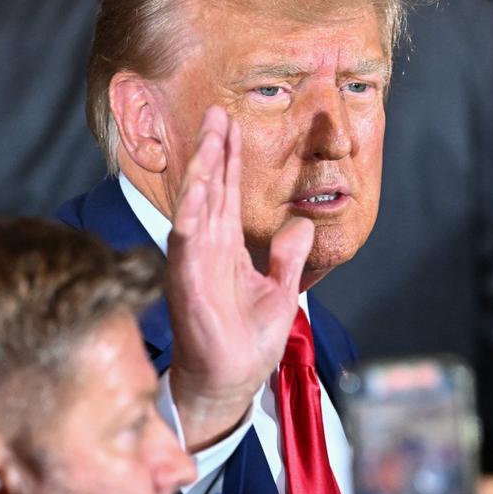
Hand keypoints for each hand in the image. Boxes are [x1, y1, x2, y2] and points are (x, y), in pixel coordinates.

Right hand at [167, 105, 313, 450]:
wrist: (230, 381)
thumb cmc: (246, 342)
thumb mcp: (280, 291)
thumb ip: (288, 256)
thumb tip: (303, 225)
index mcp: (226, 248)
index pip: (228, 192)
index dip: (230, 158)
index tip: (232, 123)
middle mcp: (207, 249)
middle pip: (210, 189)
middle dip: (213, 150)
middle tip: (217, 112)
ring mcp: (195, 264)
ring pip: (197, 207)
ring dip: (202, 172)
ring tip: (209, 137)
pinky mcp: (188, 284)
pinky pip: (188, 245)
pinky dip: (191, 217)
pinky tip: (197, 192)